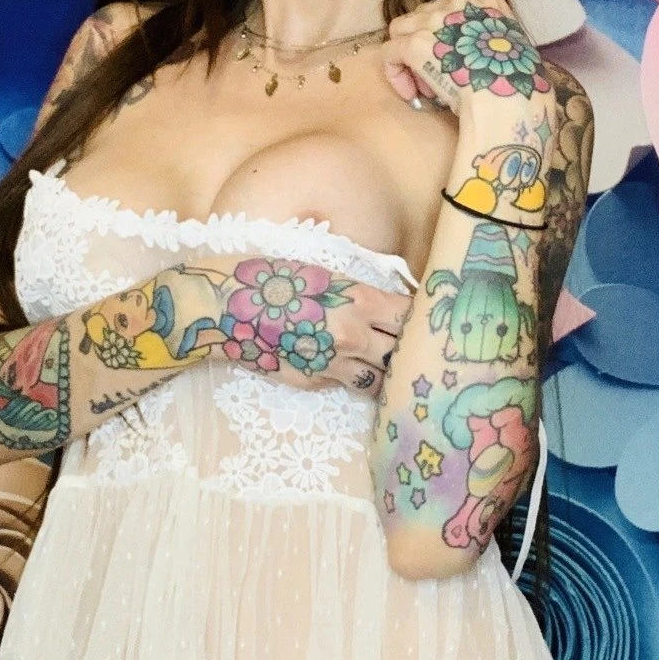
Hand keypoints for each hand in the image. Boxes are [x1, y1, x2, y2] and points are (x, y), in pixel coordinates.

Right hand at [192, 250, 409, 397]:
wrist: (227, 307)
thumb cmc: (272, 279)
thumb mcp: (324, 276)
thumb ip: (359, 296)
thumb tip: (387, 312)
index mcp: (359, 300)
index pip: (411, 316)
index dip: (424, 319)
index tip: (431, 320)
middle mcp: (353, 336)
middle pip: (403, 353)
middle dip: (411, 352)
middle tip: (419, 351)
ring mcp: (334, 364)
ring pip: (380, 380)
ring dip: (386, 374)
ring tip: (390, 369)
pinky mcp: (315, 382)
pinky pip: (346, 383)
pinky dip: (353, 377)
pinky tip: (349, 368)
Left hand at [381, 0, 549, 122]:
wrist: (509, 97)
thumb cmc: (519, 83)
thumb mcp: (515, 49)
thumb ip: (496, 43)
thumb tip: (486, 60)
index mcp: (486, 2)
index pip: (450, 6)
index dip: (446, 34)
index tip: (454, 59)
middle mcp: (457, 3)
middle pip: (424, 16)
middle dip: (427, 45)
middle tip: (439, 76)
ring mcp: (434, 21)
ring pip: (401, 29)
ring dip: (408, 56)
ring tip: (424, 85)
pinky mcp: (414, 43)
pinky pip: (390, 53)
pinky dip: (396, 74)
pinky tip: (411, 93)